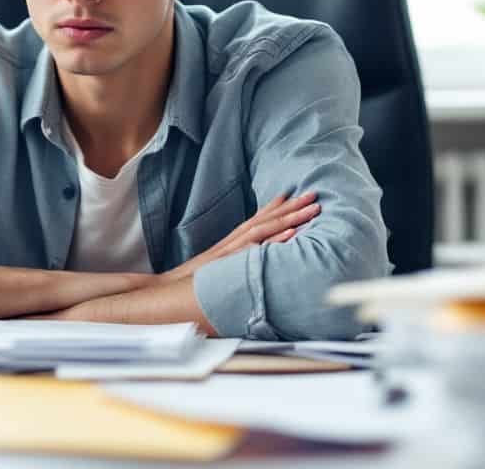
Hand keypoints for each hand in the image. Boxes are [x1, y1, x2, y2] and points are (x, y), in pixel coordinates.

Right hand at [160, 191, 320, 282]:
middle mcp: (234, 241)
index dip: (276, 207)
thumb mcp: (215, 268)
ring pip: (266, 229)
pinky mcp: (233, 262)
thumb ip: (232, 261)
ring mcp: (234, 250)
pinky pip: (257, 249)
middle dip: (292, 207)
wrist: (169, 289)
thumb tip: (250, 259)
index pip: (257, 219)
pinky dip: (274, 240)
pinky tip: (292, 234)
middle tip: (314, 195)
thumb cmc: (194, 282)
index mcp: (231, 242)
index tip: (295, 195)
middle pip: (266, 219)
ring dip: (290, 218)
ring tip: (311, 209)